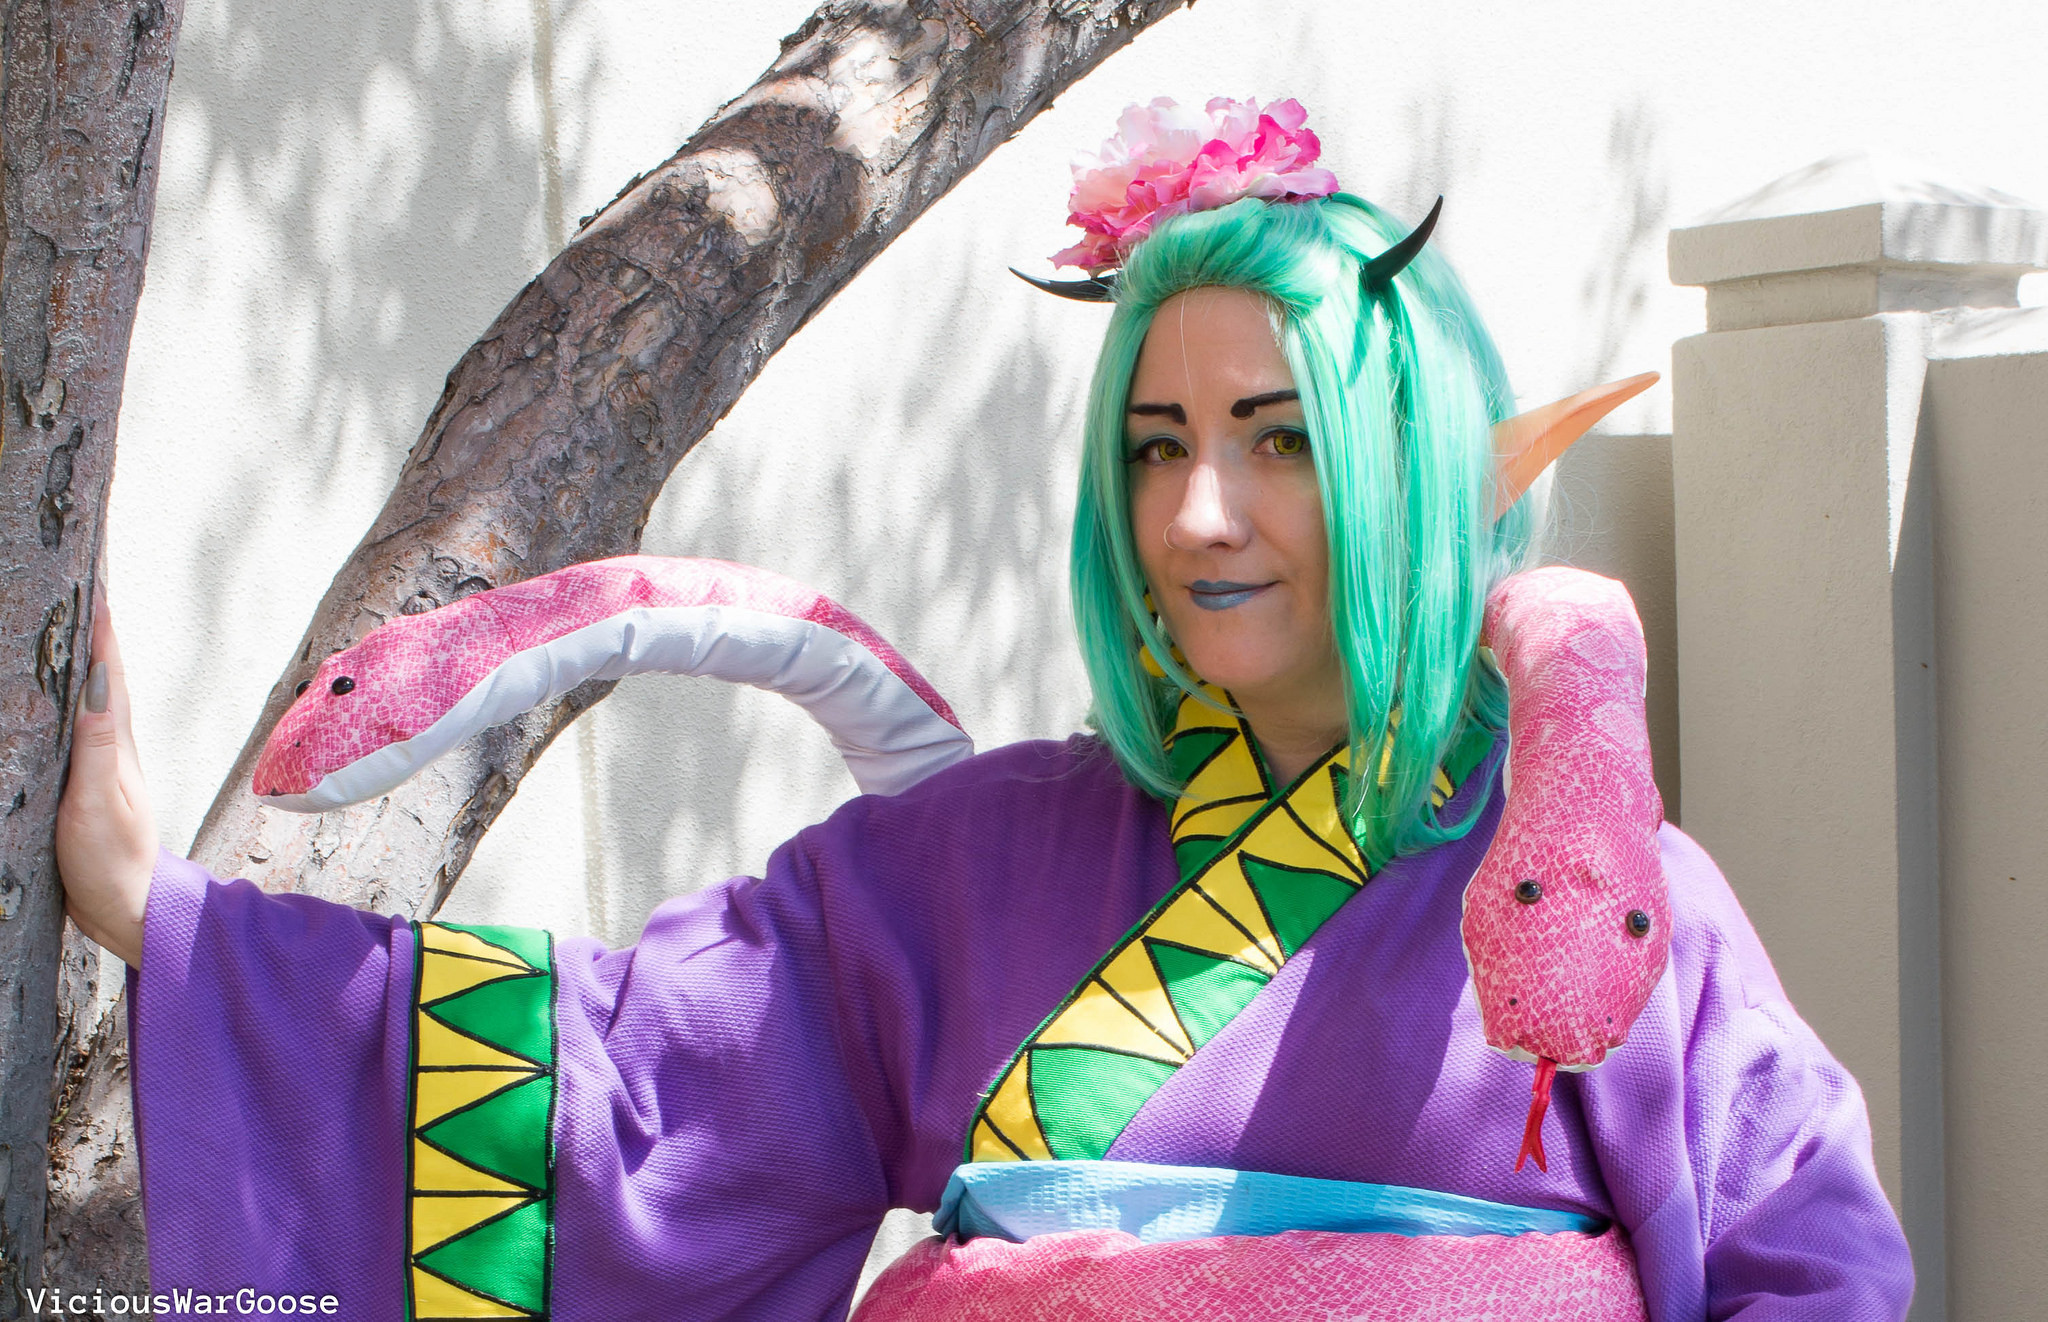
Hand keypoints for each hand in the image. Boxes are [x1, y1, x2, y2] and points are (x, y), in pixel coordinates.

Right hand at [54, 578, 156, 967]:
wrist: (127, 909)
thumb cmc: (111, 861)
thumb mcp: (97, 802)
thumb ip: (97, 746)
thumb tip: (98, 683)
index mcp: (116, 741)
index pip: (107, 666)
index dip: (99, 619)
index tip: (92, 571)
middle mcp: (113, 743)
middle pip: (99, 670)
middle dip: (90, 623)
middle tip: (80, 575)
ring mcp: (100, 760)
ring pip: (89, 694)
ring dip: (80, 654)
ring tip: (67, 614)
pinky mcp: (85, 781)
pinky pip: (75, 723)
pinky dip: (66, 695)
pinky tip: (53, 690)